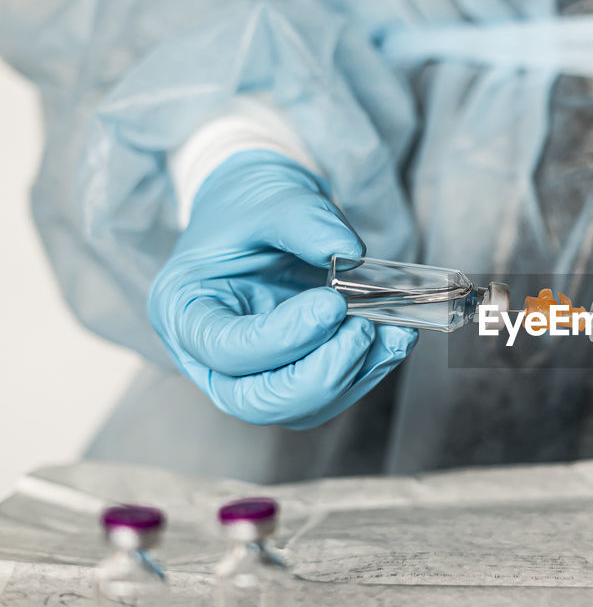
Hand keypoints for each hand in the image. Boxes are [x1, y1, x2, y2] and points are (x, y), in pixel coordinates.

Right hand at [148, 150, 416, 427]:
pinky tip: (394, 336)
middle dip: (321, 373)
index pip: (226, 350)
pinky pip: (332, 394)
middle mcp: (210, 357)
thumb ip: (305, 221)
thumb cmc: (251, 209)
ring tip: (388, 328)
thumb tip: (348, 251)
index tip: (332, 303)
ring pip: (302, 408)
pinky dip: (370, 370)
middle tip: (362, 328)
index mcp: (185, 310)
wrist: (264, 215)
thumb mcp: (271, 198)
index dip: (284, 337)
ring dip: (354, 374)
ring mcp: (253, 374)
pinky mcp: (295, 376)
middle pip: (259, 401)